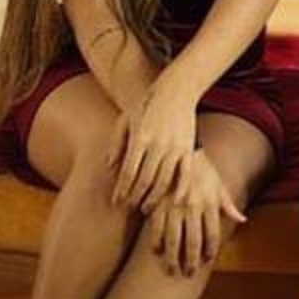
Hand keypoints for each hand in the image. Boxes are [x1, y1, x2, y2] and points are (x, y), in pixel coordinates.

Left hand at [108, 77, 197, 210]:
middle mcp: (157, 145)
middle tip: (129, 208)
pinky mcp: (188, 148)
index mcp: (140, 138)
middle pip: (144, 180)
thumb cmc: (147, 105)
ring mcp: (175, 147)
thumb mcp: (126, 120)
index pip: (128, 172)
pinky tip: (175, 202)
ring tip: (146, 208)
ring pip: (163, 181)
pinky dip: (181, 189)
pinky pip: (185, 174)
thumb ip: (117, 143)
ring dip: (154, 197)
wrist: (176, 90)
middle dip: (135, 198)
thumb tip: (109, 167)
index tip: (116, 201)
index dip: (122, 190)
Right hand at [146, 149, 247, 275]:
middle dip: (191, 261)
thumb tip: (242, 219)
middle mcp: (192, 206)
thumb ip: (228, 204)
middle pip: (193, 241)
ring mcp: (173, 206)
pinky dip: (155, 242)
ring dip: (172, 258)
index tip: (207, 260)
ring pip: (173, 239)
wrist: (180, 149)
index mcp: (209, 202)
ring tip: (173, 270)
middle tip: (189, 273)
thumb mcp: (218, 183)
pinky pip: (155, 228)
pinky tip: (156, 251)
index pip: (212, 234)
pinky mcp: (158, 203)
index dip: (210, 250)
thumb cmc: (202, 168)